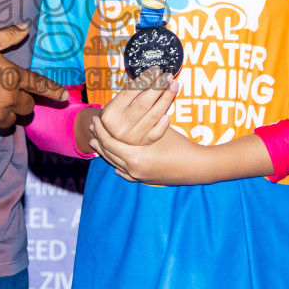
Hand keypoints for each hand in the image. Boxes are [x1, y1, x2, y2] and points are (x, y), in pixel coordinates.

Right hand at [0, 23, 64, 135]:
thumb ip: (8, 35)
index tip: (64, 98)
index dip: (54, 92)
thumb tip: (25, 27)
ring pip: (10, 122)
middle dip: (21, 103)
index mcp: (13, 76)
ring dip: (5, 115)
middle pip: (27, 108)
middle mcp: (9, 98)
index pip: (40, 86)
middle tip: (4, 96)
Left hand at [89, 119, 204, 184]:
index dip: (100, 130)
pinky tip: (115, 166)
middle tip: (91, 130)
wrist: (197, 166)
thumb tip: (128, 108)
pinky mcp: (146, 180)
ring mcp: (139, 176)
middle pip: (109, 154)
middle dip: (99, 141)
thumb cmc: (179, 145)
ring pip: (115, 164)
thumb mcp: (159, 130)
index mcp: (134, 157)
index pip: (109, 142)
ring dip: (105, 153)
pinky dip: (118, 167)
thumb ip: (142, 122)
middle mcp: (133, 169)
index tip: (95, 120)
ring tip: (97, 144)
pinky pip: (126, 174)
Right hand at [97, 68, 175, 146]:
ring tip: (173, 86)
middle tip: (168, 76)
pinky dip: (163, 123)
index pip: (130, 92)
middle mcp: (120, 127)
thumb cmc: (115, 114)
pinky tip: (169, 112)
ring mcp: (132, 137)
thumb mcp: (116, 103)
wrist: (110, 137)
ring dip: (166, 99)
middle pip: (144, 103)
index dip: (145, 79)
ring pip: (153, 115)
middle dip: (158, 87)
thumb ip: (132, 92)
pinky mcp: (142, 143)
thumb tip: (152, 76)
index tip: (156, 70)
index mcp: (110, 114)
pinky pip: (156, 133)